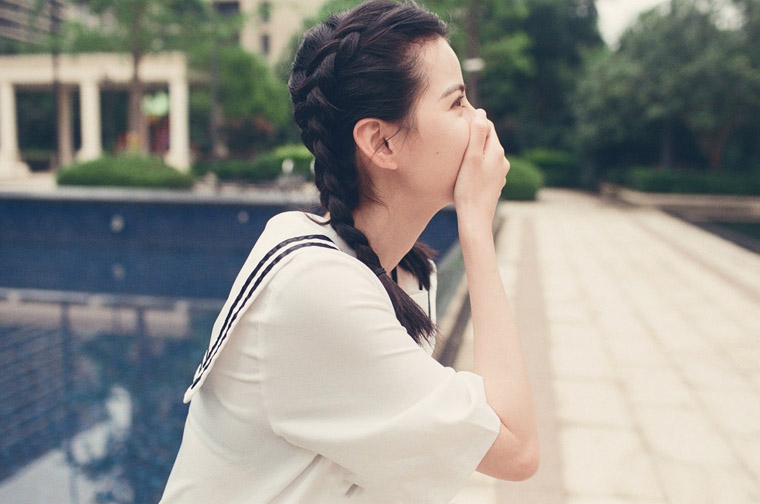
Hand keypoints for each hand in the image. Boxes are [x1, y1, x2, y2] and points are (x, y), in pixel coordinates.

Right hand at [453, 109, 509, 230]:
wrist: (475, 219)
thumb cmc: (469, 188)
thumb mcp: (470, 158)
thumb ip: (477, 134)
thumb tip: (481, 113)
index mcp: (496, 151)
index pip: (487, 125)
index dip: (475, 119)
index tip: (461, 115)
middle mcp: (502, 161)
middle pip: (488, 139)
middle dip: (476, 133)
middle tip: (460, 128)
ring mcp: (499, 174)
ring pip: (487, 154)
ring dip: (477, 149)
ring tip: (461, 148)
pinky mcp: (494, 185)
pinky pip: (486, 167)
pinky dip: (478, 163)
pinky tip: (468, 168)